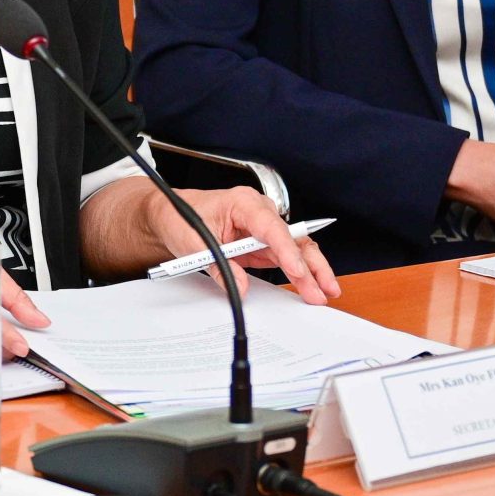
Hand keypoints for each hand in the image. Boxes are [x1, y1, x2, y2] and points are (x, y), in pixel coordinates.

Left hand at [152, 187, 341, 304]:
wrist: (170, 215)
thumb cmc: (181, 217)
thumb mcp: (193, 243)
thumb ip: (219, 266)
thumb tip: (240, 287)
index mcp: (243, 203)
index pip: (271, 227)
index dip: (287, 251)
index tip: (298, 271)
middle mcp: (258, 213)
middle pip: (292, 238)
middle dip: (311, 265)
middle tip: (322, 289)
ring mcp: (261, 228)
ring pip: (294, 249)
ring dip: (310, 272)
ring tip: (324, 292)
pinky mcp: (260, 243)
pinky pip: (284, 257)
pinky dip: (297, 272)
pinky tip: (309, 286)